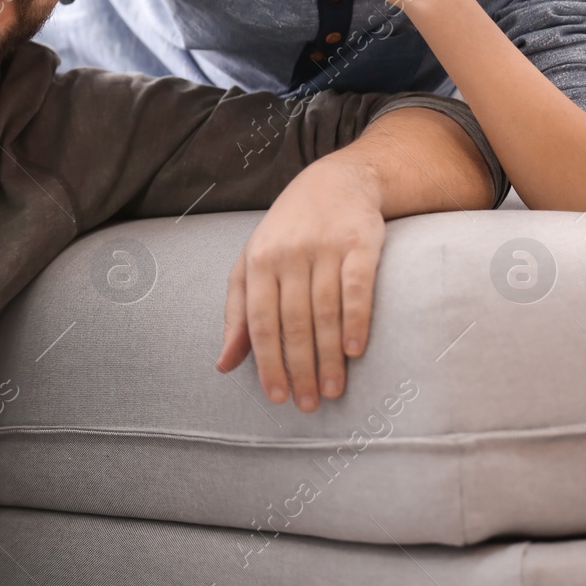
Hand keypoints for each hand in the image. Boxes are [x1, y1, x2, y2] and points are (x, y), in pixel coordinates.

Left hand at [215, 157, 384, 411]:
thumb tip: (224, 364)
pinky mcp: (361, 244)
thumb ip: (238, 312)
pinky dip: (356, 320)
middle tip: (308, 404)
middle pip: (293, 322)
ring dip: (328, 357)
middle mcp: (289, 254)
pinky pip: (357, 287)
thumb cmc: (286, 231)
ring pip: (324, 311)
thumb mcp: (252, 263)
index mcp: (258, 261)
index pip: (259, 321)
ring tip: (332, 390)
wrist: (337, 181)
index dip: (267, 362)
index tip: (277, 396)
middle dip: (300, 367)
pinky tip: (355, 351)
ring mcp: (325, 248)